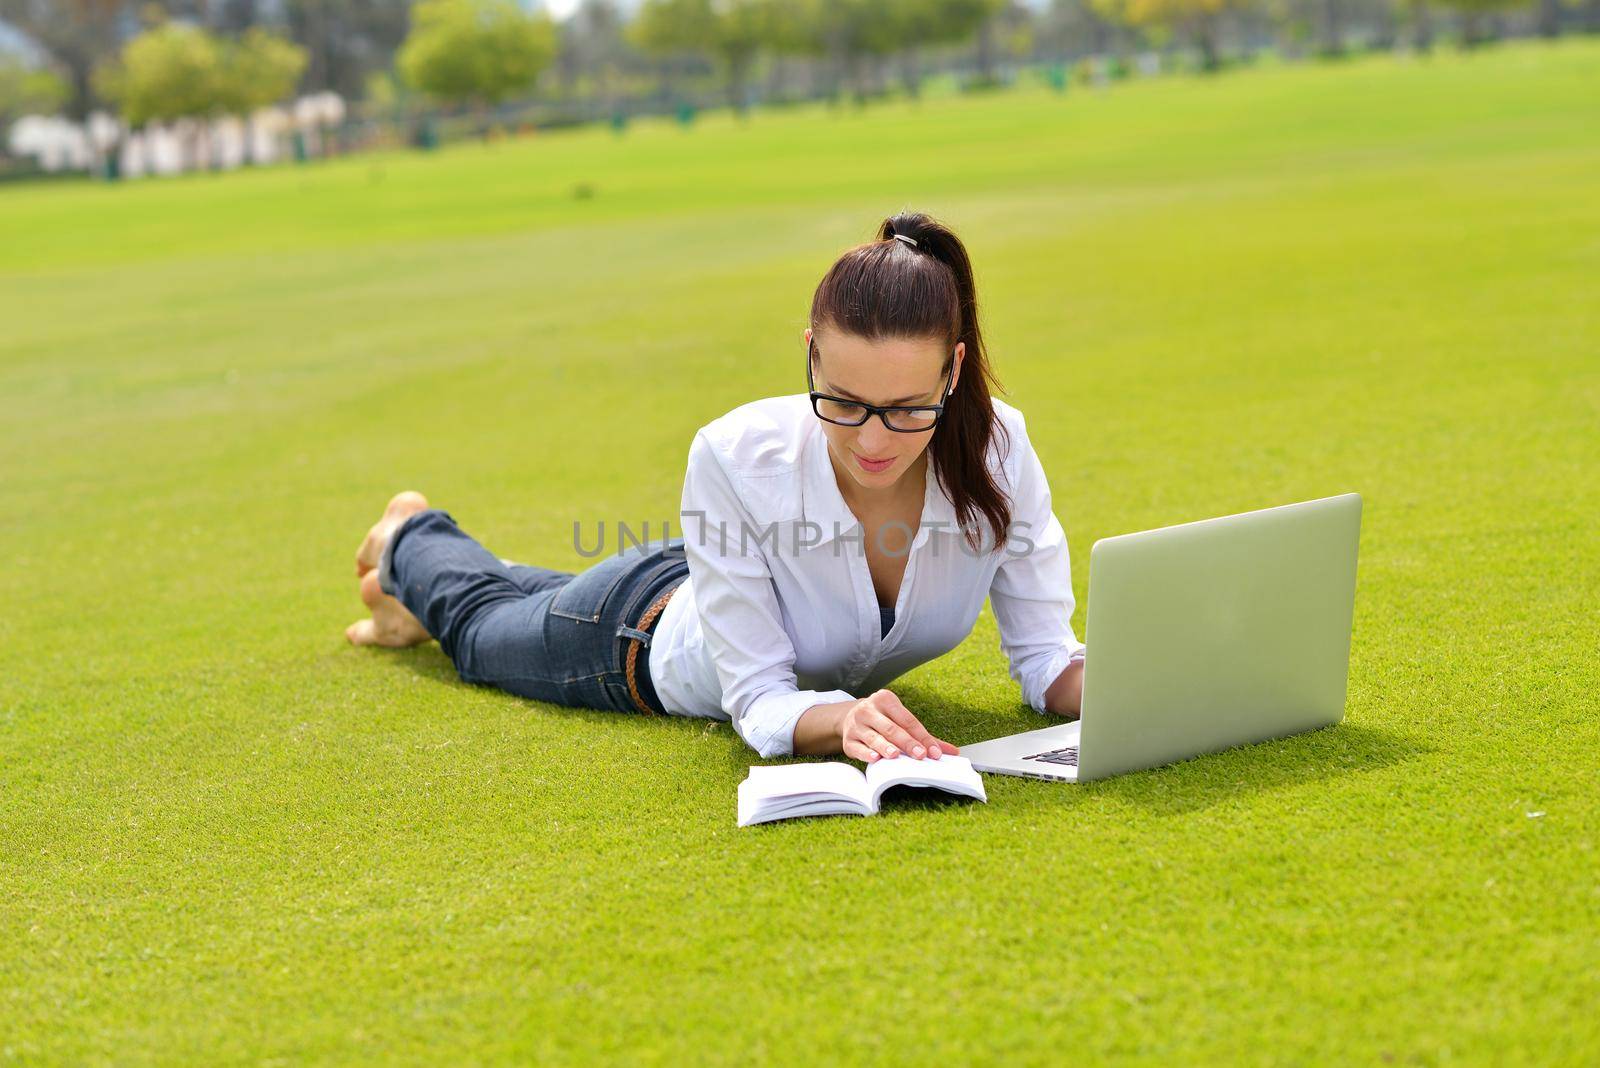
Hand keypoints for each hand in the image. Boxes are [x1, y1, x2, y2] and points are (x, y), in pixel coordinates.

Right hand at [839, 689, 959, 762]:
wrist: (850, 716)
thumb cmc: (883, 719)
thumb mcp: (901, 720)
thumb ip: (926, 736)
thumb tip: (953, 751)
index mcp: (885, 699)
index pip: (908, 720)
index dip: (922, 737)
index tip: (933, 752)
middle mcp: (868, 709)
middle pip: (891, 728)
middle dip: (907, 742)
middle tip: (920, 755)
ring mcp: (856, 725)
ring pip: (873, 737)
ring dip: (885, 747)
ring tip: (895, 755)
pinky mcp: (848, 740)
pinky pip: (857, 748)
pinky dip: (866, 753)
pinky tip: (875, 758)